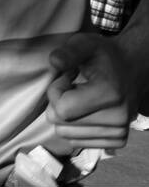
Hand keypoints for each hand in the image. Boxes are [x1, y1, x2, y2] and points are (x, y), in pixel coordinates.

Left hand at [44, 32, 136, 151]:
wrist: (132, 68)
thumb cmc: (104, 55)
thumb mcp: (84, 44)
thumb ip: (68, 52)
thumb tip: (54, 62)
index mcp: (109, 94)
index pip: (61, 109)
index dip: (55, 91)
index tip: (65, 76)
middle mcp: (118, 118)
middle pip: (61, 124)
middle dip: (57, 103)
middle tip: (71, 86)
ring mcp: (119, 131)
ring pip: (67, 135)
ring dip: (66, 116)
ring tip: (79, 97)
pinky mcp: (118, 140)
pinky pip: (78, 142)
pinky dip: (75, 127)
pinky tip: (85, 110)